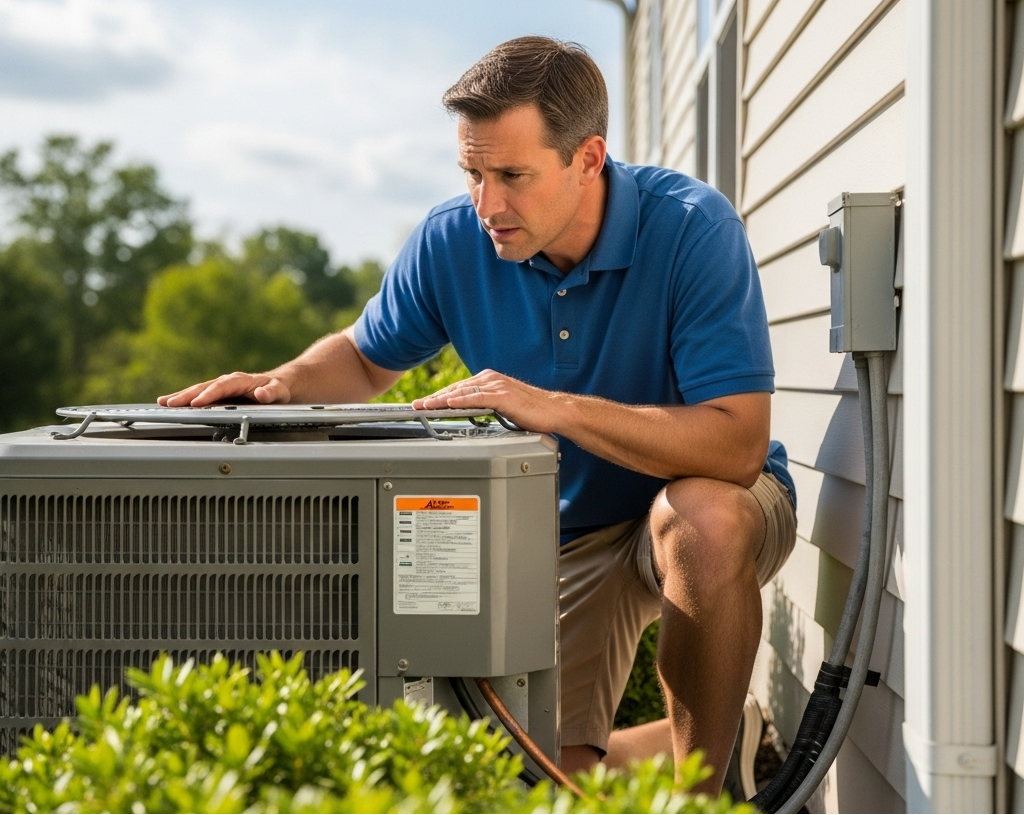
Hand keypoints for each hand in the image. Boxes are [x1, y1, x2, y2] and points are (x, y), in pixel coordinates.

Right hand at [157, 372, 291, 406]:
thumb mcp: (281, 391)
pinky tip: (172, 405)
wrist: (283, 383)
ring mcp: (224, 388)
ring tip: (163, 403)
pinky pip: (202, 396)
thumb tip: (262, 393)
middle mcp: (230, 382)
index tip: (196, 403)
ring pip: (200, 390)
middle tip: (168, 403)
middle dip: (186, 395)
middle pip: (205, 387)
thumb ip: (272, 392)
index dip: (209, 395)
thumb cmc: (281, 388)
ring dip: (182, 397)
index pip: (222, 387)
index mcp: (242, 381)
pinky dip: (187, 400)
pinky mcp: (221, 394)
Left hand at [411, 369, 565, 433]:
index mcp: (489, 380)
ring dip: (441, 400)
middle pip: (456, 389)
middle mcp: (490, 379)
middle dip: (434, 397)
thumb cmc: (532, 411)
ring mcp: (496, 386)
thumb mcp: (502, 405)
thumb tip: (470, 411)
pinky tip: (448, 404)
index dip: (439, 396)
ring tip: (425, 406)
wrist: (553, 411)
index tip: (424, 403)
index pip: (458, 389)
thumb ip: (485, 404)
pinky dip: (460, 401)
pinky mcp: (502, 396)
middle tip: (415, 404)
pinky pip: (476, 399)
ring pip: (462, 393)